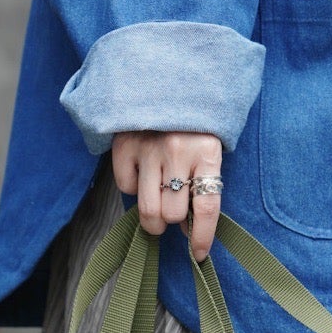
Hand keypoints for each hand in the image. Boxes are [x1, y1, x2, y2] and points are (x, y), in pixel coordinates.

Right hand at [111, 131, 222, 261]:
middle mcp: (177, 151)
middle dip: (172, 221)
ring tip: (156, 209)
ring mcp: (148, 148)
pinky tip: (141, 174)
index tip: (199, 254)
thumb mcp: (207, 149)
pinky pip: (125, 187)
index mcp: (207, 153)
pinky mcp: (124, 145)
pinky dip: (132, 189)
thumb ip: (202, 183)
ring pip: (148, 209)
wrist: (167, 78)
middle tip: (172, 213)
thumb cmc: (192, 125)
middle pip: (173, 214)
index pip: (207, 207)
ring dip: (152, 219)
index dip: (203, 236)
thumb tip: (189, 228)